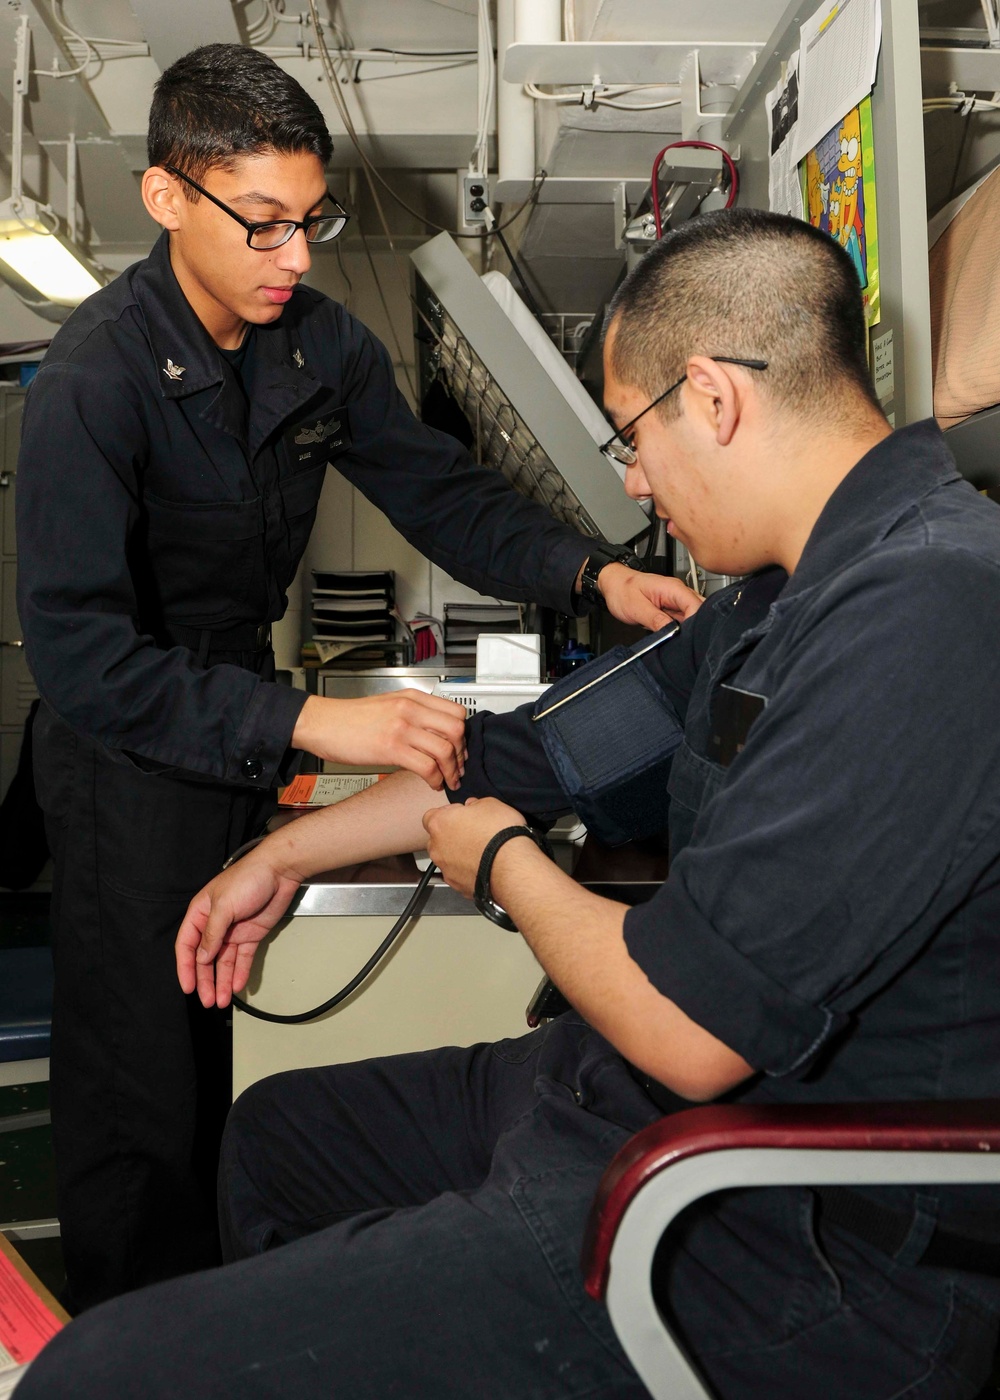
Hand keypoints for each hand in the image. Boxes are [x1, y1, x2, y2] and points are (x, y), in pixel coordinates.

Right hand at [175, 852, 301, 1008]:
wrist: (279, 871)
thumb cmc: (247, 879)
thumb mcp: (224, 906)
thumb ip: (212, 934)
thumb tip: (201, 958)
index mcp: (201, 914)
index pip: (187, 945)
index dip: (185, 967)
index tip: (188, 987)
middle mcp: (215, 924)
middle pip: (205, 958)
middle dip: (205, 980)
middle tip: (207, 1000)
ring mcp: (234, 931)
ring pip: (223, 961)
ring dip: (221, 981)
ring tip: (220, 1001)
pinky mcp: (251, 935)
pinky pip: (243, 958)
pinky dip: (239, 972)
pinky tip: (236, 986)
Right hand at [292, 690, 467, 790]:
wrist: (322, 723)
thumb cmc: (350, 718)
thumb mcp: (388, 705)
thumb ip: (413, 714)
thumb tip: (434, 734)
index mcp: (412, 697)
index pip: (456, 712)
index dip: (464, 734)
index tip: (460, 748)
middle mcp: (410, 709)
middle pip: (456, 729)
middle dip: (461, 754)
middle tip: (458, 767)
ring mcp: (401, 727)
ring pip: (445, 749)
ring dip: (451, 770)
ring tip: (448, 780)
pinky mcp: (391, 747)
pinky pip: (426, 766)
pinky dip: (435, 779)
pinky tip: (431, 783)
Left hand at [422, 795, 525, 897]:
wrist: (511, 866)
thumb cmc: (499, 832)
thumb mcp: (491, 804)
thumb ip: (475, 803)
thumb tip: (472, 806)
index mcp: (439, 823)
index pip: (431, 816)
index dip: (448, 814)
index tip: (462, 815)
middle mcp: (437, 847)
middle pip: (437, 839)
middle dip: (451, 836)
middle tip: (472, 833)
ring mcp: (445, 869)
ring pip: (447, 859)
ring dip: (459, 855)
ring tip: (480, 852)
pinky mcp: (457, 886)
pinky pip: (459, 875)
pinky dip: (467, 871)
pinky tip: (484, 867)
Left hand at [598, 563, 703, 628]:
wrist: (613, 584)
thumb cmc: (622, 590)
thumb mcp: (637, 608)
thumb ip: (656, 620)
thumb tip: (673, 632)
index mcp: (673, 589)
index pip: (697, 606)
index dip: (696, 623)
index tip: (687, 637)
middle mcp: (678, 593)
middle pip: (699, 612)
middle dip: (693, 628)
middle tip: (680, 640)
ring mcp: (675, 601)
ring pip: (691, 617)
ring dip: (685, 629)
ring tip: (672, 637)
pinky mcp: (671, 608)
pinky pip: (682, 620)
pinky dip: (678, 628)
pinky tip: (670, 633)